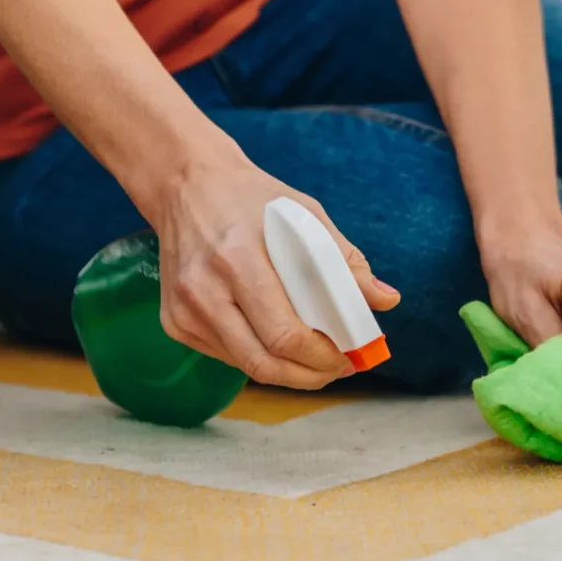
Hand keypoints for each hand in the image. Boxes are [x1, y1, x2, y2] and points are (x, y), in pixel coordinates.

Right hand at [146, 148, 399, 389]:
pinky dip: (260, 358)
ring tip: (317, 361)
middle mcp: (203, 289)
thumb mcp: (305, 215)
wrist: (186, 185)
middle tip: (338, 368)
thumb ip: (345, 260)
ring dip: (288, 373)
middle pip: (264, 362)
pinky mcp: (174, 322)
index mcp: (237, 258)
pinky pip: (227, 356)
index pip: (284, 334)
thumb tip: (386, 300)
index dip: (322, 357)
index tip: (350, 355)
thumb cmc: (252, 199)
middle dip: (310, 375)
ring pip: (246, 366)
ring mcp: (183, 310)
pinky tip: (279, 345)